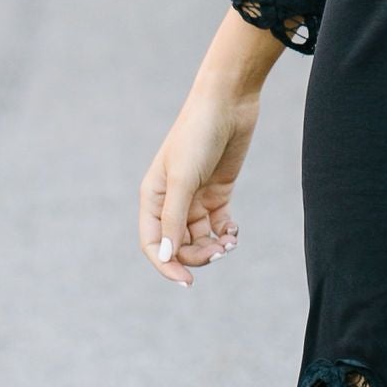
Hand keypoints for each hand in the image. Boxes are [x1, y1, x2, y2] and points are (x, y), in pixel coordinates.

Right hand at [138, 17, 280, 287]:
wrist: (228, 104)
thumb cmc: (198, 136)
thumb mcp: (183, 179)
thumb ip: (174, 219)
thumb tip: (166, 256)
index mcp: (152, 197)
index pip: (152, 243)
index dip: (166, 265)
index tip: (187, 282)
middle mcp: (171, 201)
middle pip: (177, 245)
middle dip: (197, 255)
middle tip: (219, 252)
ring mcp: (194, 197)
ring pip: (199, 238)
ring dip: (213, 247)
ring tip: (229, 243)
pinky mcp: (217, 192)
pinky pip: (218, 226)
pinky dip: (226, 234)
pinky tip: (234, 232)